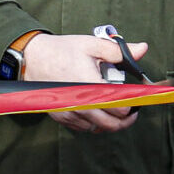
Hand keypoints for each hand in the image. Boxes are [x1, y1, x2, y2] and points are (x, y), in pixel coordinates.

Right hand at [24, 33, 145, 132]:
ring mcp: (69, 112)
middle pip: (111, 124)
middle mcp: (79, 103)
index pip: (119, 107)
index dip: (132, 105)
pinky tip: (96, 112)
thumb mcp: (91, 44)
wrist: (31, 58)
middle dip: (125, 120)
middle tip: (131, 111)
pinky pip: (83, 128)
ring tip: (114, 112)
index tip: (135, 99)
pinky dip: (93, 123)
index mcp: (90, 85)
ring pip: (97, 128)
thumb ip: (119, 51)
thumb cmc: (60, 50)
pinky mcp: (60, 116)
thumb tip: (142, 49)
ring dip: (109, 122)